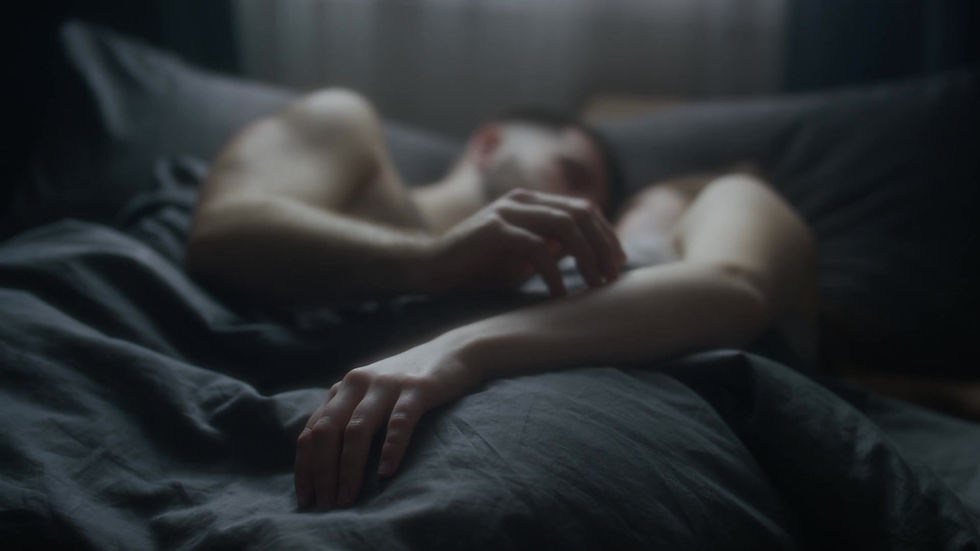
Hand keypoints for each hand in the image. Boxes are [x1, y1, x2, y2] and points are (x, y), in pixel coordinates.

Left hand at [294, 332, 482, 510]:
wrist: (454, 351)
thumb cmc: (409, 384)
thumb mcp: (371, 397)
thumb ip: (349, 418)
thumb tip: (324, 466)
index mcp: (343, 389)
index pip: (311, 431)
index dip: (305, 468)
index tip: (306, 500)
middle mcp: (357, 383)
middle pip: (327, 432)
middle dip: (322, 472)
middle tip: (326, 507)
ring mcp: (387, 384)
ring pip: (357, 429)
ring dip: (348, 468)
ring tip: (348, 498)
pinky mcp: (417, 388)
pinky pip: (399, 421)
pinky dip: (390, 448)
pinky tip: (386, 473)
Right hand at [429, 188, 625, 296]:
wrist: (430, 268)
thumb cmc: (478, 267)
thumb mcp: (524, 257)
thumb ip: (553, 248)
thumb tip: (590, 254)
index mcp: (532, 202)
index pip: (584, 209)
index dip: (607, 235)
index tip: (619, 264)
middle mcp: (522, 200)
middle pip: (581, 213)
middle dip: (603, 246)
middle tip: (612, 277)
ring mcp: (506, 212)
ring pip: (564, 226)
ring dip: (586, 257)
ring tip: (594, 285)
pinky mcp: (492, 231)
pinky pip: (536, 248)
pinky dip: (554, 272)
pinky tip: (561, 294)